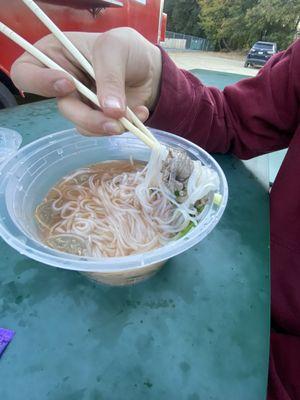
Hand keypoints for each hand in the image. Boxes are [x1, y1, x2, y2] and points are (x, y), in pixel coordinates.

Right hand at [10, 28, 161, 135]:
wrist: (151, 70)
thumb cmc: (127, 50)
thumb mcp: (116, 49)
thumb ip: (109, 77)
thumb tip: (109, 111)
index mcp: (54, 56)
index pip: (25, 74)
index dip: (40, 82)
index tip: (69, 83)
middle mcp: (62, 83)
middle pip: (62, 108)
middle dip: (88, 116)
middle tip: (112, 119)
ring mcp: (80, 104)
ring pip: (81, 124)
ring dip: (105, 126)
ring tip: (129, 117)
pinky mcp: (96, 119)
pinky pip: (99, 131)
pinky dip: (120, 127)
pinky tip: (138, 115)